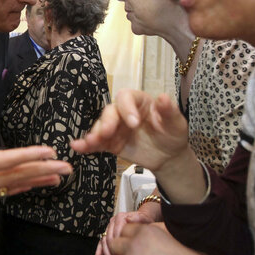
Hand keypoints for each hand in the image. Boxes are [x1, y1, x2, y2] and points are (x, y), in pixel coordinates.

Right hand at [0, 99, 72, 254]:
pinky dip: (18, 189)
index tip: (48, 151)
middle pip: (14, 176)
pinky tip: (30, 186)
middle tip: (68, 167)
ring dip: (35, 181)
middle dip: (42, 170)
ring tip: (58, 177)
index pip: (2, 161)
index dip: (27, 155)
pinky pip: (1, 194)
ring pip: (11, 187)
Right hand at [71, 89, 188, 172]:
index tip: (134, 123)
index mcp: (139, 102)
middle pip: (110, 111)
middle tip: (108, 133)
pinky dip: (86, 145)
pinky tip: (78, 147)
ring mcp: (116, 128)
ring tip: (91, 142)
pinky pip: (96, 143)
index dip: (126, 107)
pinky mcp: (111, 143)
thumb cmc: (172, 134)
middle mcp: (124, 112)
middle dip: (107, 121)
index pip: (126, 97)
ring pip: (100, 126)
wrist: (169, 157)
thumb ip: (169, 111)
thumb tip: (163, 97)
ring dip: (94, 134)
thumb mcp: (176, 123)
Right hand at [93, 207, 159, 254]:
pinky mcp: (109, 234)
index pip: (115, 229)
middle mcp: (113, 222)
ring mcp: (110, 228)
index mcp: (120, 217)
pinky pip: (102, 242)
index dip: (116, 239)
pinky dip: (99, 250)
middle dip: (108, 247)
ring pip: (103, 239)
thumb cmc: (143, 219)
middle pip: (108, 235)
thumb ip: (137, 218)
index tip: (118, 248)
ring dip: (102, 250)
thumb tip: (130, 219)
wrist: (142, 219)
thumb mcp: (143, 218)